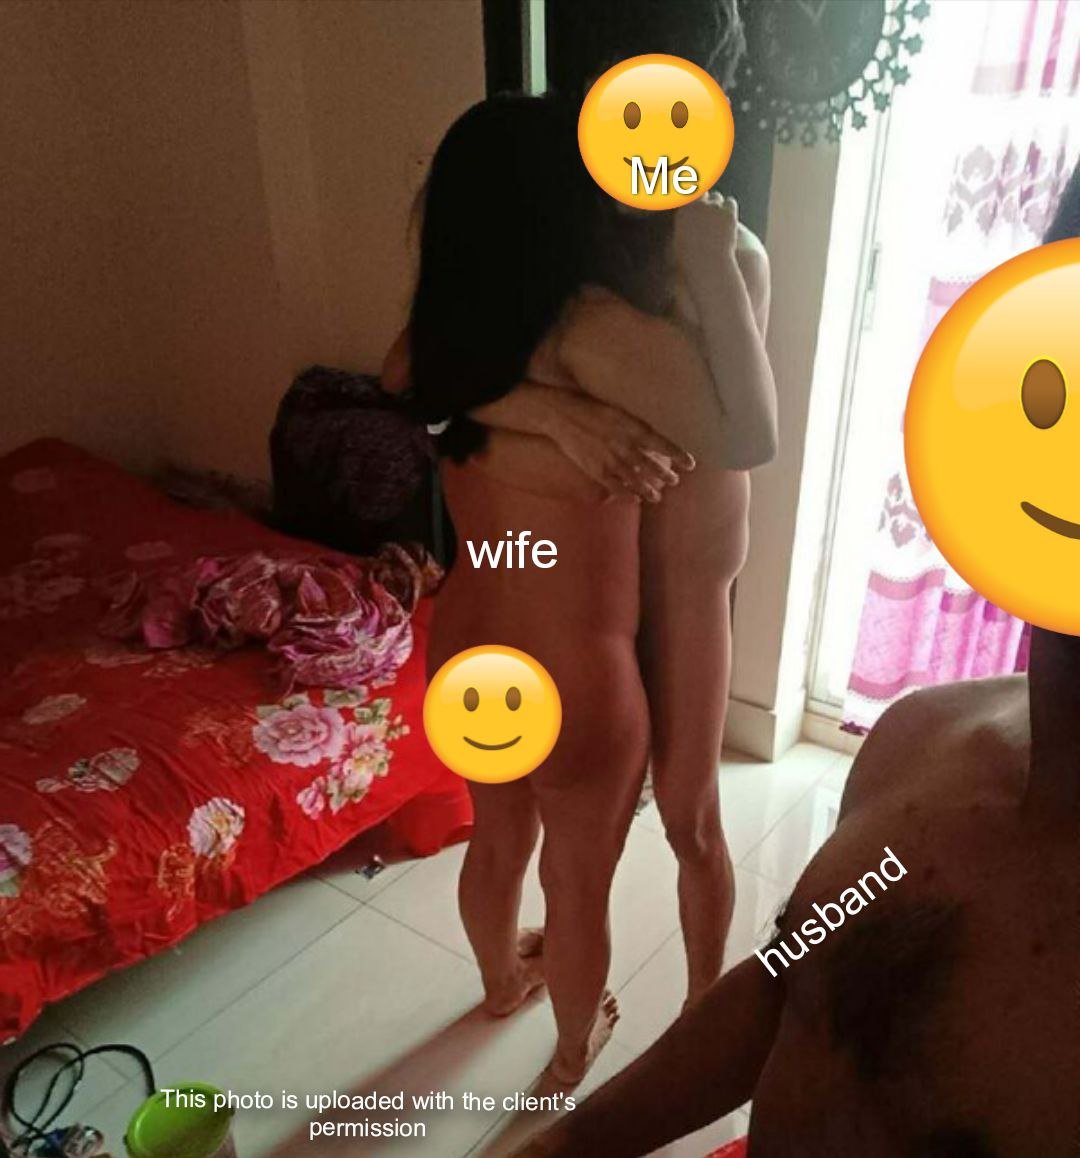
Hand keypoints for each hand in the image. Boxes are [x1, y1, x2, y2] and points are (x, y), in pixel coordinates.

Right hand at [543, 389, 694, 501]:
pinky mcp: (596, 470)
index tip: (691, 464)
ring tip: (658, 496)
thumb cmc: (591, 409)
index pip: (663, 444)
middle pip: (651, 465)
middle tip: (674, 481)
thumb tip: (652, 439)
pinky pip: (615, 487)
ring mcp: (610, 460)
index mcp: (632, 427)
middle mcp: (625, 445)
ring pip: (636, 479)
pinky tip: (635, 499)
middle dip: (665, 475)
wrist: (562, 415)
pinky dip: (627, 494)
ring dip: (649, 489)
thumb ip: (636, 427)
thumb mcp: (619, 412)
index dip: (678, 455)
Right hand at [675, 194, 738, 277]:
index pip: (688, 197)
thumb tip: (683, 225)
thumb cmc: (692, 259)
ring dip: (718, 205)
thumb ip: (682, 229)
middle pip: (703, 194)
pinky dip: (730, 208)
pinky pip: (730, 202)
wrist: (709, 263)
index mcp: (683, 212)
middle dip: (706, 201)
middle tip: (710, 209)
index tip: (697, 204)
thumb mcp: (680, 243)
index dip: (693, 200)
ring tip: (720, 217)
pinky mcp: (728, 212)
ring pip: (717, 197)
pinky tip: (730, 217)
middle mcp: (697, 206)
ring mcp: (713, 207)